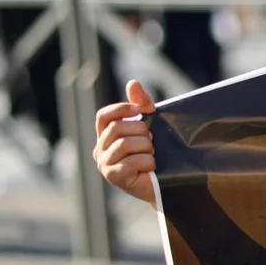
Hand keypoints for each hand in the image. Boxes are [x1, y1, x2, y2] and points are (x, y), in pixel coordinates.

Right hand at [93, 79, 157, 207]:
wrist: (165, 182)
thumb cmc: (154, 152)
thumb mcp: (150, 124)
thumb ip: (142, 103)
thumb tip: (133, 83)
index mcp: (105, 136)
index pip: (103, 116)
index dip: (121, 109)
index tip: (141, 110)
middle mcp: (99, 150)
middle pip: (117, 128)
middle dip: (141, 131)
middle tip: (152, 141)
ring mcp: (104, 164)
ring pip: (125, 144)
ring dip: (146, 148)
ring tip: (151, 154)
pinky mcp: (113, 177)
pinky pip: (132, 161)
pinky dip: (148, 161)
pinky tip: (151, 167)